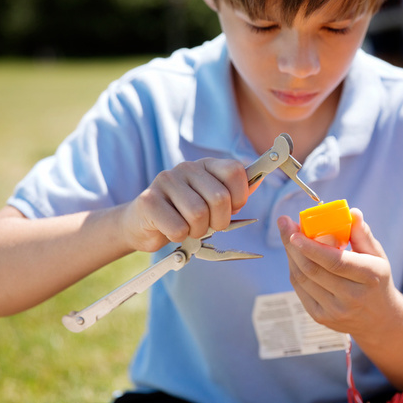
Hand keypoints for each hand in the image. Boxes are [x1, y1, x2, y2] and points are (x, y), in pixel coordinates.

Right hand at [121, 158, 248, 251]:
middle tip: (208, 226)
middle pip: (219, 198)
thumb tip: (259, 180)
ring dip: (197, 231)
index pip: (235, 171)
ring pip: (198, 214)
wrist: (143, 224)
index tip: (231, 209)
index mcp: (206, 165)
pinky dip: (179, 237)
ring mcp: (166, 181)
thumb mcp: (211, 201)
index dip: (239, 197)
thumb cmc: (183, 214)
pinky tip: (171, 231)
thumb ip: (234, 192)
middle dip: (219, 221)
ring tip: (189, 228)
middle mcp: (186, 168)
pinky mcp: (148, 200)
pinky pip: (178, 227)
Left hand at [277, 208, 402, 338]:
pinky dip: (294, 269)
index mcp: (369, 277)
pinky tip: (294, 256)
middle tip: (284, 224)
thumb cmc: (376, 280)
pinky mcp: (321, 317)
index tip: (294, 232)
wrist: (379, 320)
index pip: (336, 262)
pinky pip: (300, 289)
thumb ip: (362, 234)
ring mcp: (335, 311)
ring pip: (303, 279)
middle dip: (292, 245)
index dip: (312, 247)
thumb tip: (352, 212)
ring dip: (291, 255)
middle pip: (313, 270)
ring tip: (288, 237)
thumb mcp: (377, 256)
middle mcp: (352, 297)